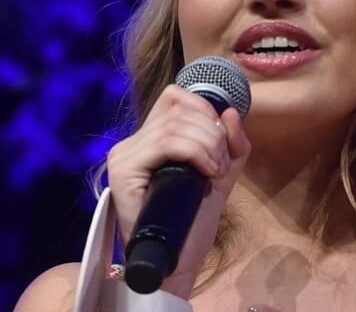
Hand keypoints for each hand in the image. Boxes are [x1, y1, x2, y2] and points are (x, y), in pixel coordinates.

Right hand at [107, 84, 250, 296]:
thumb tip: (229, 110)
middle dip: (212, 132)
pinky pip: (165, 144)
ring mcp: (125, 154)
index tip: (220, 138)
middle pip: (179, 110)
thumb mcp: (222, 170)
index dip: (203, 108)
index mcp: (151, 136)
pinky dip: (195, 152)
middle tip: (221, 162)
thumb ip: (231, 142)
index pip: (175, 97)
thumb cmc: (196, 214)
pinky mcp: (124, 170)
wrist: (179, 257)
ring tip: (215, 170)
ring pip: (174, 126)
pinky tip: (206, 172)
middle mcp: (133, 141)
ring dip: (207, 144)